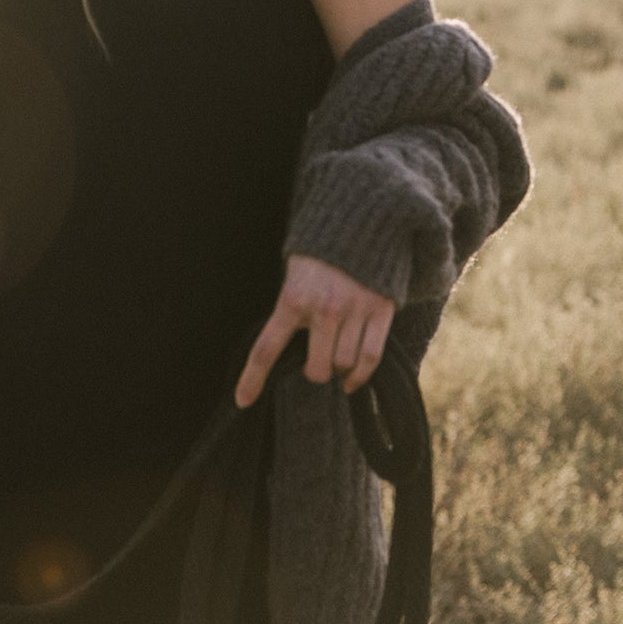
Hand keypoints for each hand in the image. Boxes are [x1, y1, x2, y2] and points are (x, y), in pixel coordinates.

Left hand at [235, 254, 394, 408]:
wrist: (361, 221)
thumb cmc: (319, 255)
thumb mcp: (294, 277)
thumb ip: (292, 311)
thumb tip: (287, 355)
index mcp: (292, 299)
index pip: (266, 347)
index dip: (252, 378)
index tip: (241, 402)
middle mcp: (323, 308)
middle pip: (316, 369)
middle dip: (315, 373)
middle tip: (315, 364)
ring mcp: (354, 310)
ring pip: (343, 365)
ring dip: (339, 370)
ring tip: (336, 356)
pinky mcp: (381, 310)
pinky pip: (371, 357)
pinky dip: (361, 376)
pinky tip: (352, 380)